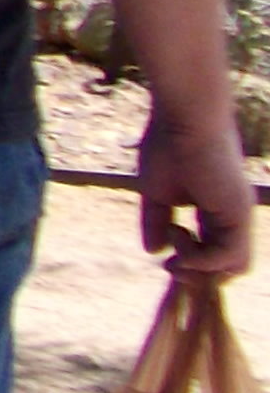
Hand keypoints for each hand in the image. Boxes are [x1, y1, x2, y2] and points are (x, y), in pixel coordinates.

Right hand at [140, 104, 258, 283]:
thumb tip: (154, 251)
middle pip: (228, 266)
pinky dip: (203, 260)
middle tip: (170, 265)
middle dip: (198, 274)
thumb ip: (155, 222)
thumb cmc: (168, 145)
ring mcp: (238, 216)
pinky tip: (179, 239)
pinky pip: (229, 257)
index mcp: (215, 210)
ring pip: (235, 267)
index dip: (190, 263)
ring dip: (201, 270)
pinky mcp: (238, 214)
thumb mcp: (155, 193)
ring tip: (176, 247)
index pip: (213, 251)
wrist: (183, 118)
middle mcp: (232, 217)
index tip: (165, 256)